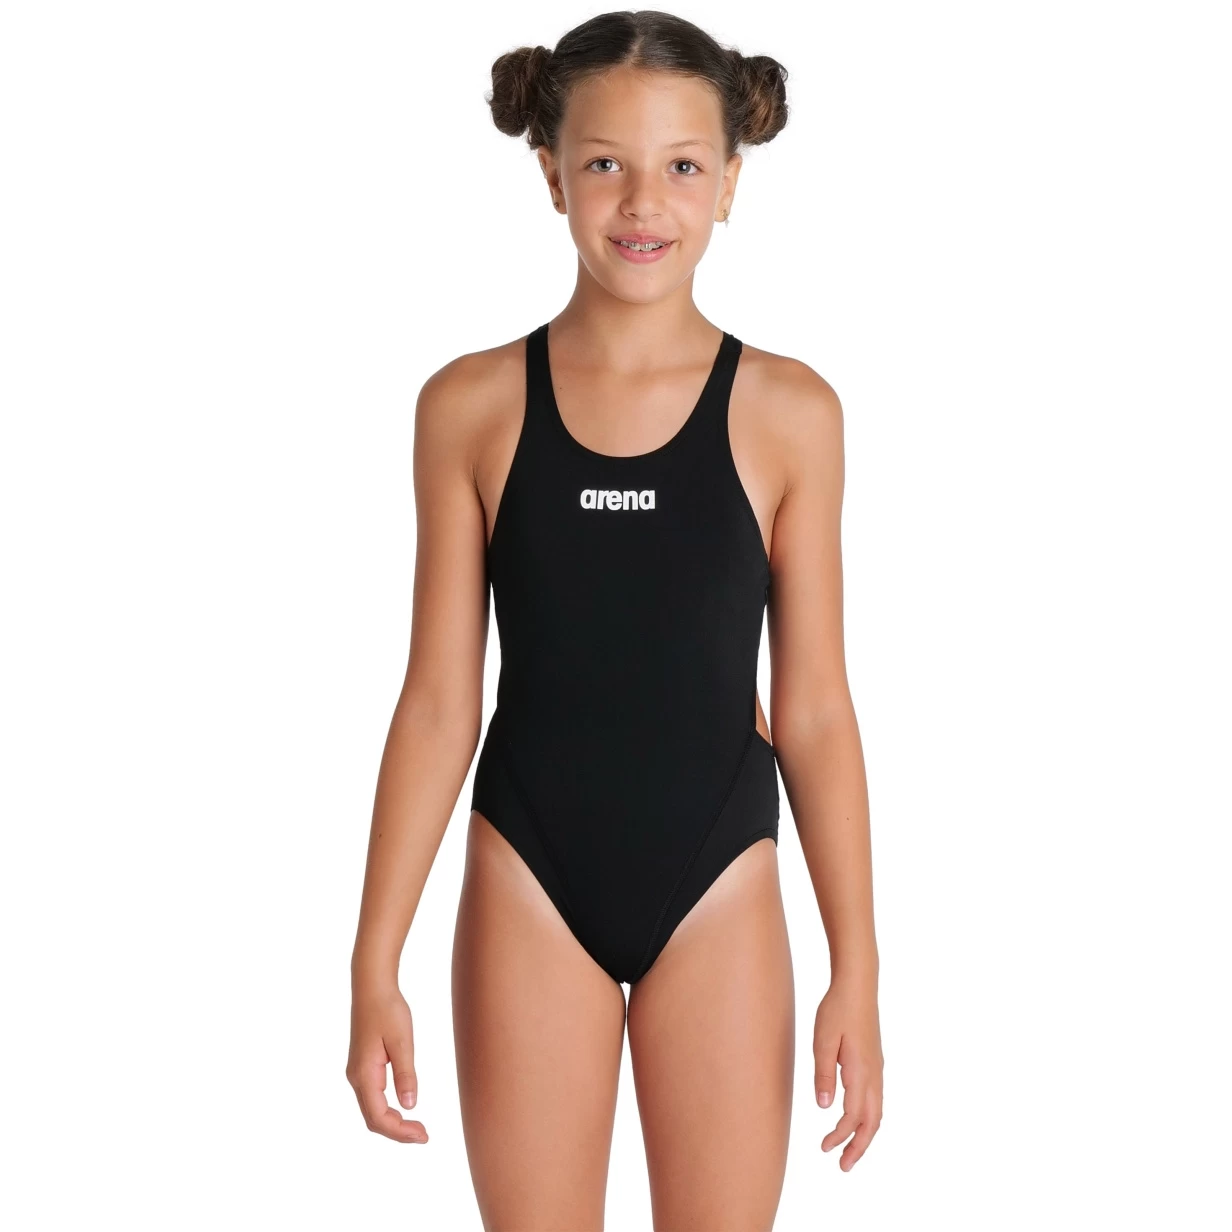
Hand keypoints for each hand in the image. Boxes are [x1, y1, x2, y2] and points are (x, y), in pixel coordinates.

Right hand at [346, 981, 427, 1143]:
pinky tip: (403, 1110)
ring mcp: (357, 1073)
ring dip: (392, 1123)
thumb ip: (405, 1075)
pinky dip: (387, 1110)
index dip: (400, 1132)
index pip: (379, 1117)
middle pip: (373, 1119)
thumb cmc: (388, 1010)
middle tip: (424, 1135)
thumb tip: (410, 1106)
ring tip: (417, 1128)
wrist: (372, 987)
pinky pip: (372, 1098)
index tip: (423, 1135)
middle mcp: (356, 1078)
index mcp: (364, 1074)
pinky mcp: (362, 1067)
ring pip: (371, 1110)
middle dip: (397, 1132)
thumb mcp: (402, 1042)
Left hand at [813, 975, 882, 1169]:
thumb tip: (824, 1108)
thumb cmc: (837, 1009)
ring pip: (877, 1112)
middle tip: (844, 1167)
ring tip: (850, 1151)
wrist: (858, 984)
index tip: (824, 1148)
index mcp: (861, 1071)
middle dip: (859, 1147)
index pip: (852, 1115)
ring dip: (865, 1134)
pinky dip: (869, 1117)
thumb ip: (823, 1074)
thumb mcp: (822, 1040)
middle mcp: (875, 1074)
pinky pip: (877, 1099)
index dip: (839, 1136)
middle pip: (872, 1122)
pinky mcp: (876, 1062)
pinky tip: (857, 1118)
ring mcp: (878, 1068)